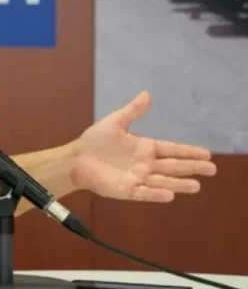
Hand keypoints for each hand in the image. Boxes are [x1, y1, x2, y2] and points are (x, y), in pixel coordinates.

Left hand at [70, 91, 215, 202]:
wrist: (75, 159)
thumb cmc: (94, 141)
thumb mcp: (115, 122)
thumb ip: (132, 111)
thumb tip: (147, 94)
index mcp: (145, 147)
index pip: (172, 149)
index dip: (188, 152)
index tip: (207, 154)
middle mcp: (145, 164)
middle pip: (173, 166)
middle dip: (192, 167)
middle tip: (211, 169)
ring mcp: (137, 178)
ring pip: (163, 181)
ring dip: (179, 184)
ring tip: (196, 186)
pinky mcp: (127, 190)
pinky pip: (144, 193)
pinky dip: (156, 194)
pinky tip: (170, 194)